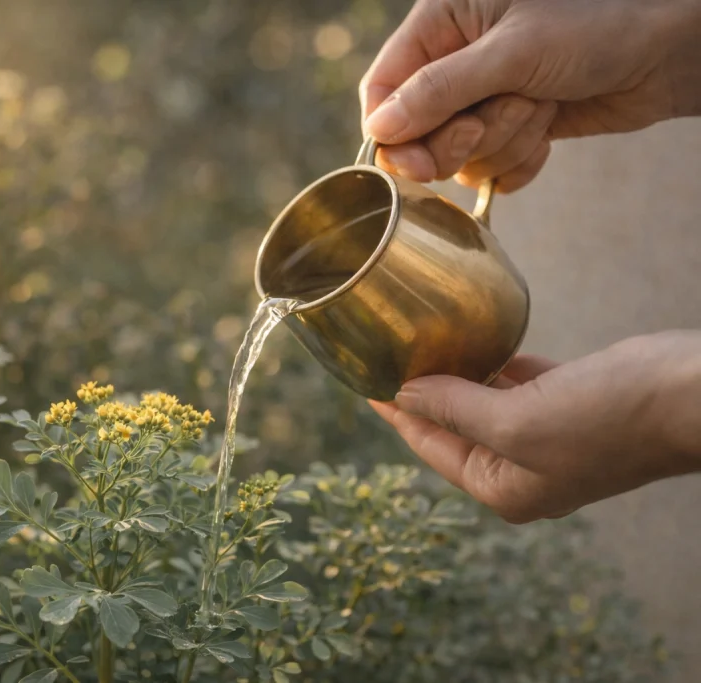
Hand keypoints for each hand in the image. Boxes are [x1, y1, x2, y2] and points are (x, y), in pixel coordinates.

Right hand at [359, 0, 700, 192]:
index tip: (414, 164)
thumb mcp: (512, 52)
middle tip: (502, 116)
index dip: (392, 132)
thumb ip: (440, 90)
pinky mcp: (513, 126)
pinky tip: (550, 131)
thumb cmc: (600, 23)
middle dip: (462, 137)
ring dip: (504, 142)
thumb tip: (380, 130)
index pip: (384, 87)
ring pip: (458, 154)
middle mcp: (456, 59)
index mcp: (443, 21)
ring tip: (543, 106)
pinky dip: (520, 161)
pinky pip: (491, 167)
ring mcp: (485, 96)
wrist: (672, 49)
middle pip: (417, 131)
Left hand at [368, 331, 700, 523]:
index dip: (397, 415)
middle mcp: (522, 467)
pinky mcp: (571, 401)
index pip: (433, 448)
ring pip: (485, 402)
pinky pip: (518, 384)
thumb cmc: (608, 417)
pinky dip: (495, 366)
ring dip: (456, 377)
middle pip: (455, 427)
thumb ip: (456, 408)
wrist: (691, 395)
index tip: (366, 384)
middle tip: (388, 358)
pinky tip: (474, 343)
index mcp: (505, 487)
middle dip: (423, 395)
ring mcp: (548, 435)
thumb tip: (406, 395)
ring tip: (420, 346)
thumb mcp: (517, 420)